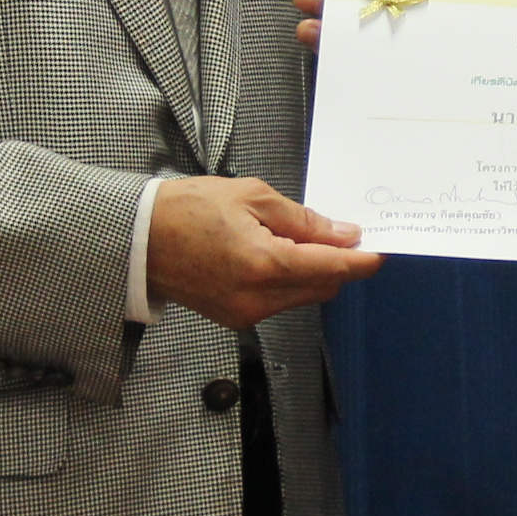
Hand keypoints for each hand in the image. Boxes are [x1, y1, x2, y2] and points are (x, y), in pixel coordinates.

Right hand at [148, 175, 382, 328]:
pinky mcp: (234, 318)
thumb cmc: (187, 209)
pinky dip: (288, 281)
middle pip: (323, 287)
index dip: (362, 260)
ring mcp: (245, 314)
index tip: (380, 249)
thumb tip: (342, 234)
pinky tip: (274, 255)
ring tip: (295, 238)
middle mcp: (258, 299)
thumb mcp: (252, 197)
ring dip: (312, 272)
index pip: (332, 269)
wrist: (136, 239)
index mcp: (265, 265)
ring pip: (302, 296)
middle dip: (337, 263)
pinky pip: (278, 302)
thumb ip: (303, 220)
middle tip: (339, 234)